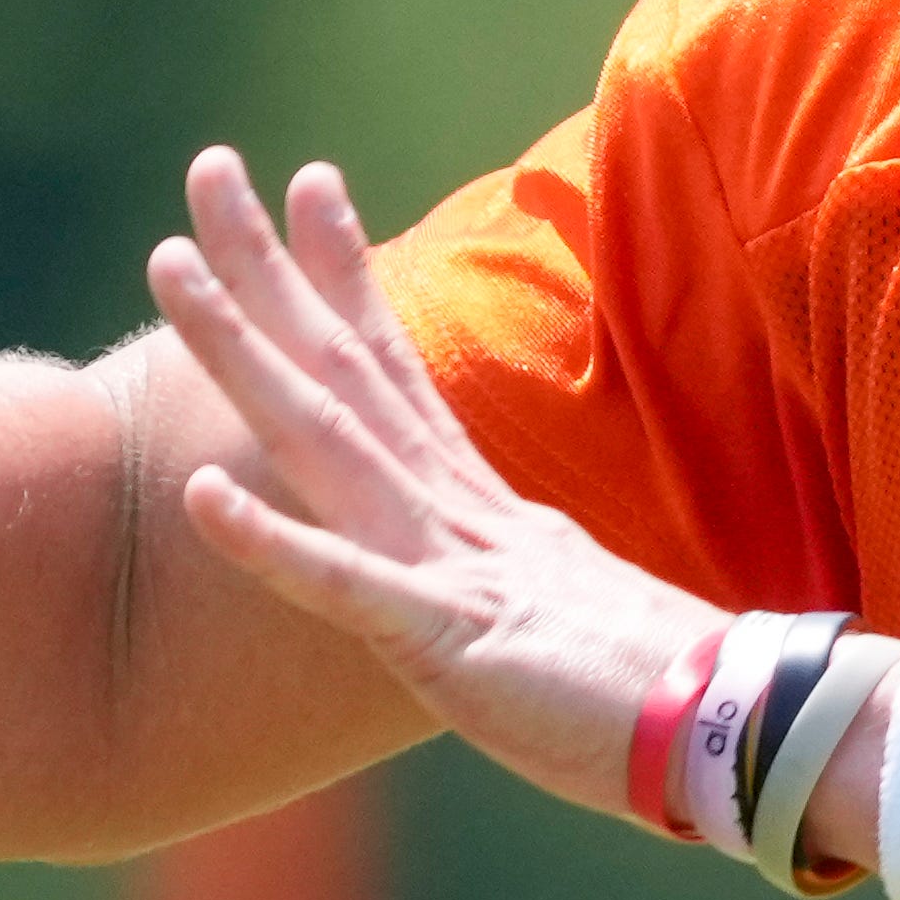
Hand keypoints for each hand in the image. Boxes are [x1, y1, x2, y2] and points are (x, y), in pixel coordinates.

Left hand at [151, 148, 727, 830]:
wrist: (733, 733)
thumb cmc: (657, 691)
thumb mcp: (562, 611)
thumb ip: (518, 573)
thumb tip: (514, 561)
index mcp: (480, 504)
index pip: (396, 363)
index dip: (343, 273)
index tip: (309, 181)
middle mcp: (454, 508)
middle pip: (342, 363)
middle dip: (268, 267)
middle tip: (209, 166)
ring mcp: (448, 563)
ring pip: (322, 435)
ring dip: (240, 351)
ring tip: (167, 267)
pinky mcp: (447, 639)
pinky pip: (343, 584)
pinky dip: (269, 540)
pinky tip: (198, 492)